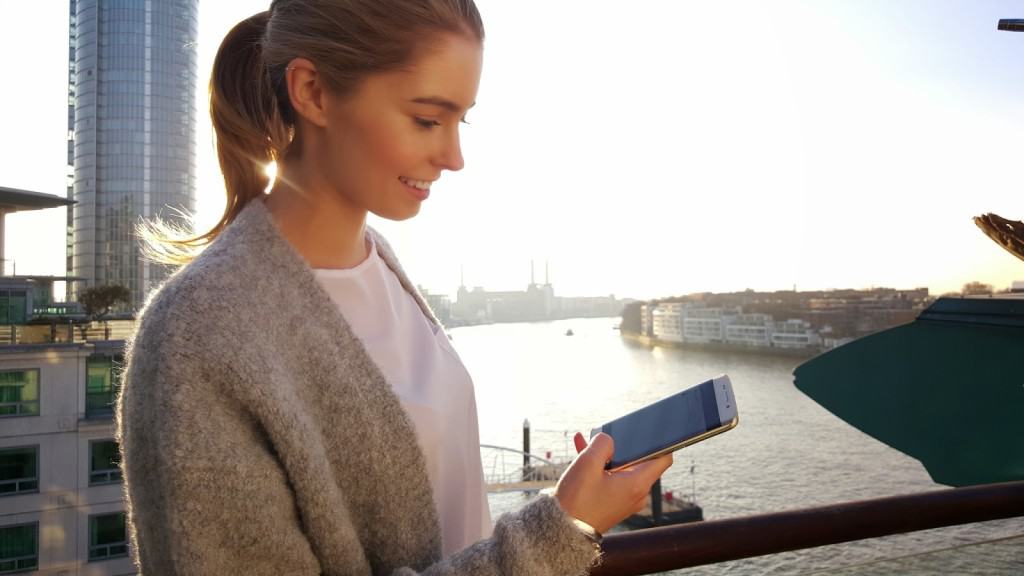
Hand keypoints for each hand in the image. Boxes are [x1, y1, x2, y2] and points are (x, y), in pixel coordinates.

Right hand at [553, 432, 672, 533]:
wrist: (562, 531)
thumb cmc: (577, 500)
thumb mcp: (587, 463)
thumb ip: (602, 443)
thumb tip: (608, 439)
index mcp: (638, 483)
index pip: (663, 458)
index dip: (660, 442)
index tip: (649, 431)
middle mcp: (637, 493)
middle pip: (638, 461)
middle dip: (621, 445)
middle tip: (606, 432)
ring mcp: (626, 500)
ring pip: (621, 469)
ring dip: (605, 454)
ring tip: (586, 440)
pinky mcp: (614, 503)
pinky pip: (612, 479)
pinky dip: (601, 467)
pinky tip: (582, 451)